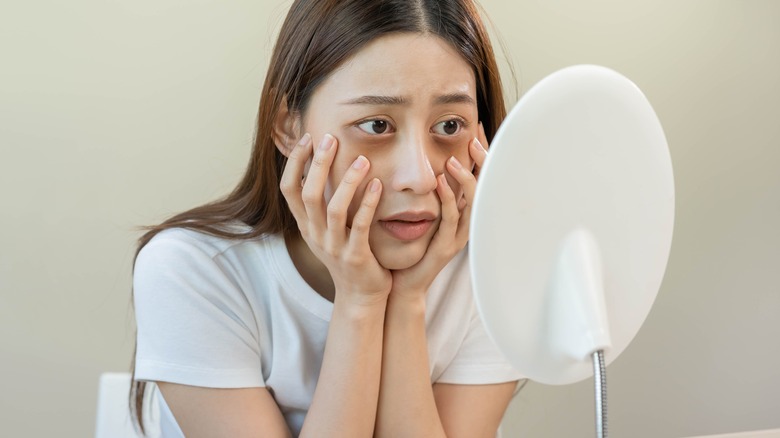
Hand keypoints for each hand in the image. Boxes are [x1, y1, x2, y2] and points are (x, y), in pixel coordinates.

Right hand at [280, 133, 391, 304]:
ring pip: (334, 210)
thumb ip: (323, 202)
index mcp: (306, 225)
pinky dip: (368, 204)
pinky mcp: (356, 256)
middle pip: (308, 194)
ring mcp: (334, 247)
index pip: (289, 190)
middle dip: (318, 164)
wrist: (361, 296)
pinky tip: (377, 185)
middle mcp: (315, 235)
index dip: (295, 163)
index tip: (307, 138)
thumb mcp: (328, 229)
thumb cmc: (348, 254)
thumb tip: (322, 164)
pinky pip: (360, 226)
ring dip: (348, 182)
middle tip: (331, 138)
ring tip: (363, 160)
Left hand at [390, 123, 489, 296]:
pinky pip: (450, 219)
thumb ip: (430, 190)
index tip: (478, 130)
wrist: (402, 283)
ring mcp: (458, 236)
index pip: (480, 178)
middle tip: (474, 140)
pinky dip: (447, 199)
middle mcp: (466, 223)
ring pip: (471, 203)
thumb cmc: (410, 246)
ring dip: (464, 179)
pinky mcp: (445, 247)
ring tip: (453, 160)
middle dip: (483, 163)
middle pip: (485, 188)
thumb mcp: (424, 212)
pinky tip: (440, 183)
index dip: (482, 156)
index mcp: (463, 213)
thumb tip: (427, 156)